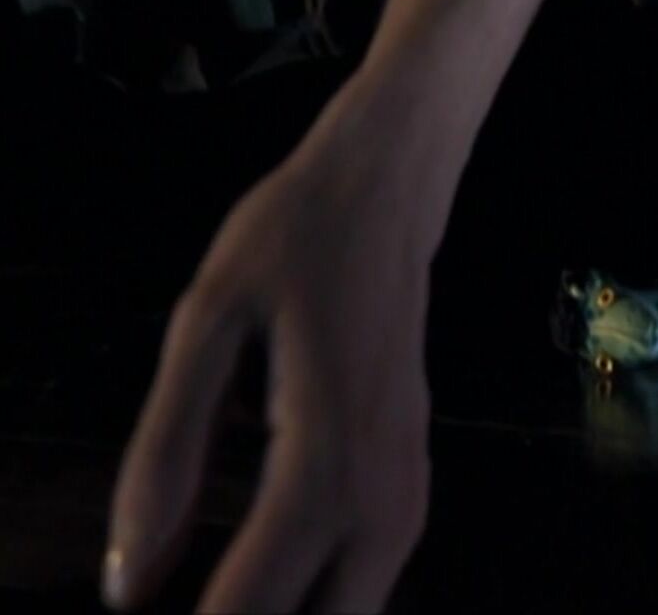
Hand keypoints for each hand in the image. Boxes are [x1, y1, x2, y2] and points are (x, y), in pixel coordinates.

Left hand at [103, 87, 432, 612]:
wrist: (385, 198)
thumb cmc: (292, 245)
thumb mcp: (204, 325)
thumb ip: (163, 453)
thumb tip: (129, 581)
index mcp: (323, 450)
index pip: (258, 597)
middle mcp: (383, 486)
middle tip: (201, 614)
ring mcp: (410, 483)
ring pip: (362, 609)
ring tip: (233, 603)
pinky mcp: (415, 472)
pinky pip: (378, 572)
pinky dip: (331, 596)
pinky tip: (285, 583)